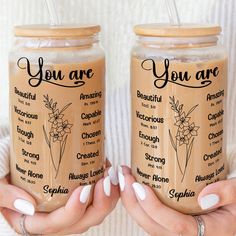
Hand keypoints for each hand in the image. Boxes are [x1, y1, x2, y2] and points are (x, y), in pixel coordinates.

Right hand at [0, 166, 118, 234]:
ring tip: (111, 175)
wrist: (11, 156)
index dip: (72, 212)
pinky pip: (95, 199)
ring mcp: (65, 206)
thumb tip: (28, 207)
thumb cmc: (2, 168)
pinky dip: (106, 189)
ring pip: (92, 213)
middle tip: (105, 181)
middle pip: (80, 222)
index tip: (83, 190)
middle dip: (99, 205)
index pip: (54, 225)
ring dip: (107, 197)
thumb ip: (3, 195)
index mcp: (30, 220)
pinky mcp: (74, 194)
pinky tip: (108, 171)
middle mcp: (51, 218)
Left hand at [119, 166, 235, 235]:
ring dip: (132, 202)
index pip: (176, 226)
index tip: (140, 187)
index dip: (154, 208)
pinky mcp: (171, 225)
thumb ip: (228, 194)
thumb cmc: (235, 207)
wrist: (233, 215)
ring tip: (124, 178)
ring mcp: (177, 232)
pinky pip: (150, 219)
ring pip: (148, 224)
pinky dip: (137, 203)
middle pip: (153, 227)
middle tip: (124, 176)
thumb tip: (205, 196)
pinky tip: (133, 186)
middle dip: (133, 202)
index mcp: (206, 233)